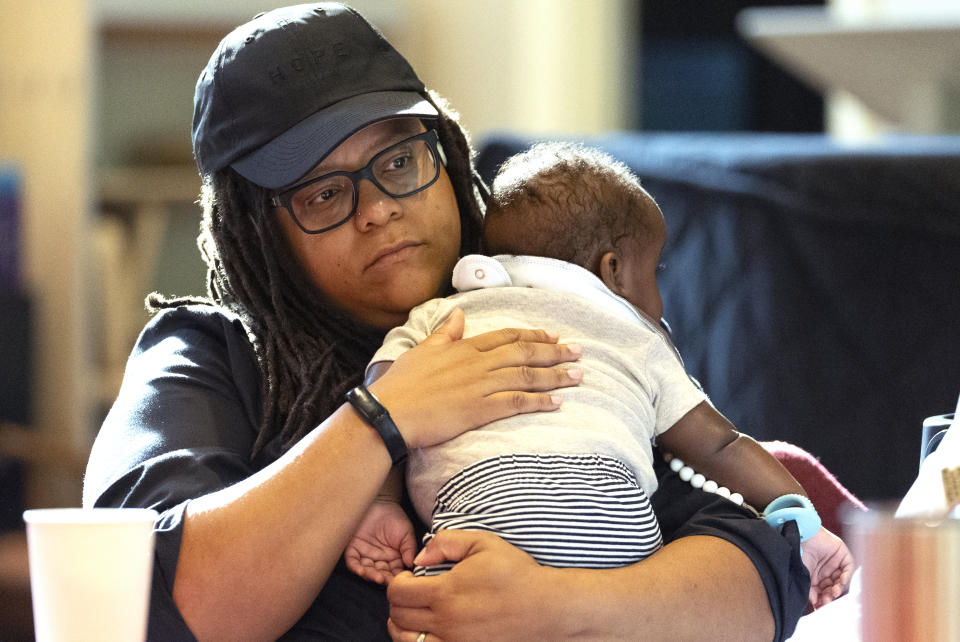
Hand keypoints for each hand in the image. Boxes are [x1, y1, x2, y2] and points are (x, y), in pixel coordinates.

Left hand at [344, 500, 416, 584]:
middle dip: (382, 578)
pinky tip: (361, 571)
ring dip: (370, 575)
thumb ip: (409, 549)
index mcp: (393, 558)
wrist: (380, 501)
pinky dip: (355, 567)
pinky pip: (352, 561)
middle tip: (384, 580)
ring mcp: (366, 554)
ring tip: (375, 576)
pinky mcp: (353, 548)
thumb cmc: (395, 517)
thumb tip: (412, 564)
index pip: (394, 573)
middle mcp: (379, 559)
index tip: (398, 580)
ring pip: (366, 570)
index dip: (396, 578)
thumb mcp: (407, 533)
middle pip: (380, 574)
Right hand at [371, 308, 581, 448]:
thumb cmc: (402, 384)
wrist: (390, 412)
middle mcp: (477, 363)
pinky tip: (557, 403)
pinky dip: (540, 401)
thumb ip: (446, 332)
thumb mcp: (423, 349)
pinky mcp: (481, 409)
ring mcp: (481, 385)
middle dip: (555, 352)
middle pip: (524, 353)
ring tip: (578, 376)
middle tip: (579, 352)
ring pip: (527, 375)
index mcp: (464, 347)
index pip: (507, 337)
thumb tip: (458, 314)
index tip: (553, 336)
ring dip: (555, 375)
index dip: (533, 336)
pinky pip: (518, 402)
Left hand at [386, 530, 552, 640]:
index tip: (409, 577)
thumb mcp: (484, 543)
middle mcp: (446, 622)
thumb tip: (420, 557)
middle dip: (397, 604)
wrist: (547, 609)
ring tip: (414, 616)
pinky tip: (430, 633)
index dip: (396, 582)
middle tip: (411, 594)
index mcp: (446, 592)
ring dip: (403, 629)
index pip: (397, 592)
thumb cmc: (517, 575)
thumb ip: (446, 542)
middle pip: (397, 618)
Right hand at [801, 527, 854, 607]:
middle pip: (833, 587)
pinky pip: (849, 568)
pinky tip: (840, 583)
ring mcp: (836, 563)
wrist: (800, 533)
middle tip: (827, 602)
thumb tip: (815, 603)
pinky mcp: (843, 554)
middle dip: (830, 596)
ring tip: (833, 593)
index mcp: (816, 576)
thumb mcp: (802, 574)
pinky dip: (847, 577)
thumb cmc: (798, 551)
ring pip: (842, 580)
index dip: (823, 600)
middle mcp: (827, 571)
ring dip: (838, 588)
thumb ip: (809, 589)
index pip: (823, 591)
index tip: (821, 607)